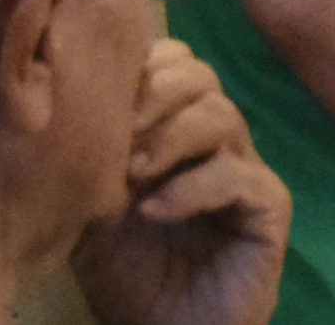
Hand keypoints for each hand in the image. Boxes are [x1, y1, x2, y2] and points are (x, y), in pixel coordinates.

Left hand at [71, 40, 291, 324]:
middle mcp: (215, 139)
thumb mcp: (89, 210)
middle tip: (117, 131)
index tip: (96, 99)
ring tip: (133, 174)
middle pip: (199, 77)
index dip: (137, 68)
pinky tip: (156, 210)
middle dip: (154, 94)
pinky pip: (239, 176)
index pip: (171, 63)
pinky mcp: (268, 206)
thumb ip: (88, 161)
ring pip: (222, 115)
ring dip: (172, 137)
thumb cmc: (128, 271)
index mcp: (175, 129)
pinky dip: (193, 187)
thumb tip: (66, 109)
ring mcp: (246, 169)